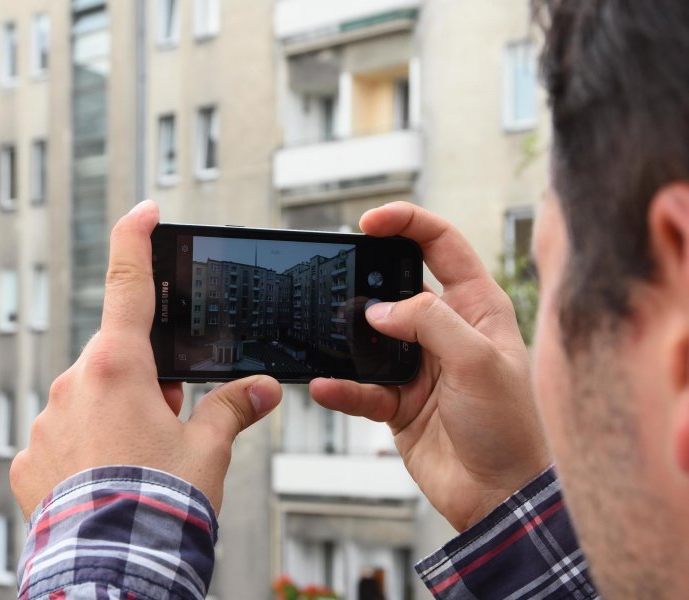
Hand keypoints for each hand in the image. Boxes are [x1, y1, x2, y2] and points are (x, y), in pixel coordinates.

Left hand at [10, 200, 281, 516]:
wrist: (113, 566)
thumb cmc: (161, 504)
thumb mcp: (207, 450)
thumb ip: (232, 409)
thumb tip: (263, 389)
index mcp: (118, 367)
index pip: (127, 284)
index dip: (136, 240)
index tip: (144, 213)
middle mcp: (74, 383)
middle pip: (116, 357)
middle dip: (143, 377)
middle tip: (168, 419)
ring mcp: (46, 420)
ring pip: (88, 397)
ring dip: (113, 414)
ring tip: (138, 464)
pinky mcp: (29, 457)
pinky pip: (60, 437)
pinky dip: (84, 449)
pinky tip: (105, 482)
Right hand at [310, 202, 549, 530]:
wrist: (500, 497)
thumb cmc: (510, 427)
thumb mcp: (478, 360)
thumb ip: (430, 322)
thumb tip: (379, 310)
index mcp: (477, 306)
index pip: (441, 245)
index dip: (407, 223)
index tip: (369, 222)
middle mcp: (446, 330)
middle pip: (396, 286)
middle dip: (366, 281)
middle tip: (337, 278)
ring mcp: (418, 365)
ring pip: (369, 337)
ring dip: (346, 338)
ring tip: (326, 335)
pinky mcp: (397, 401)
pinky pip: (360, 386)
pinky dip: (341, 386)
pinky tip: (326, 386)